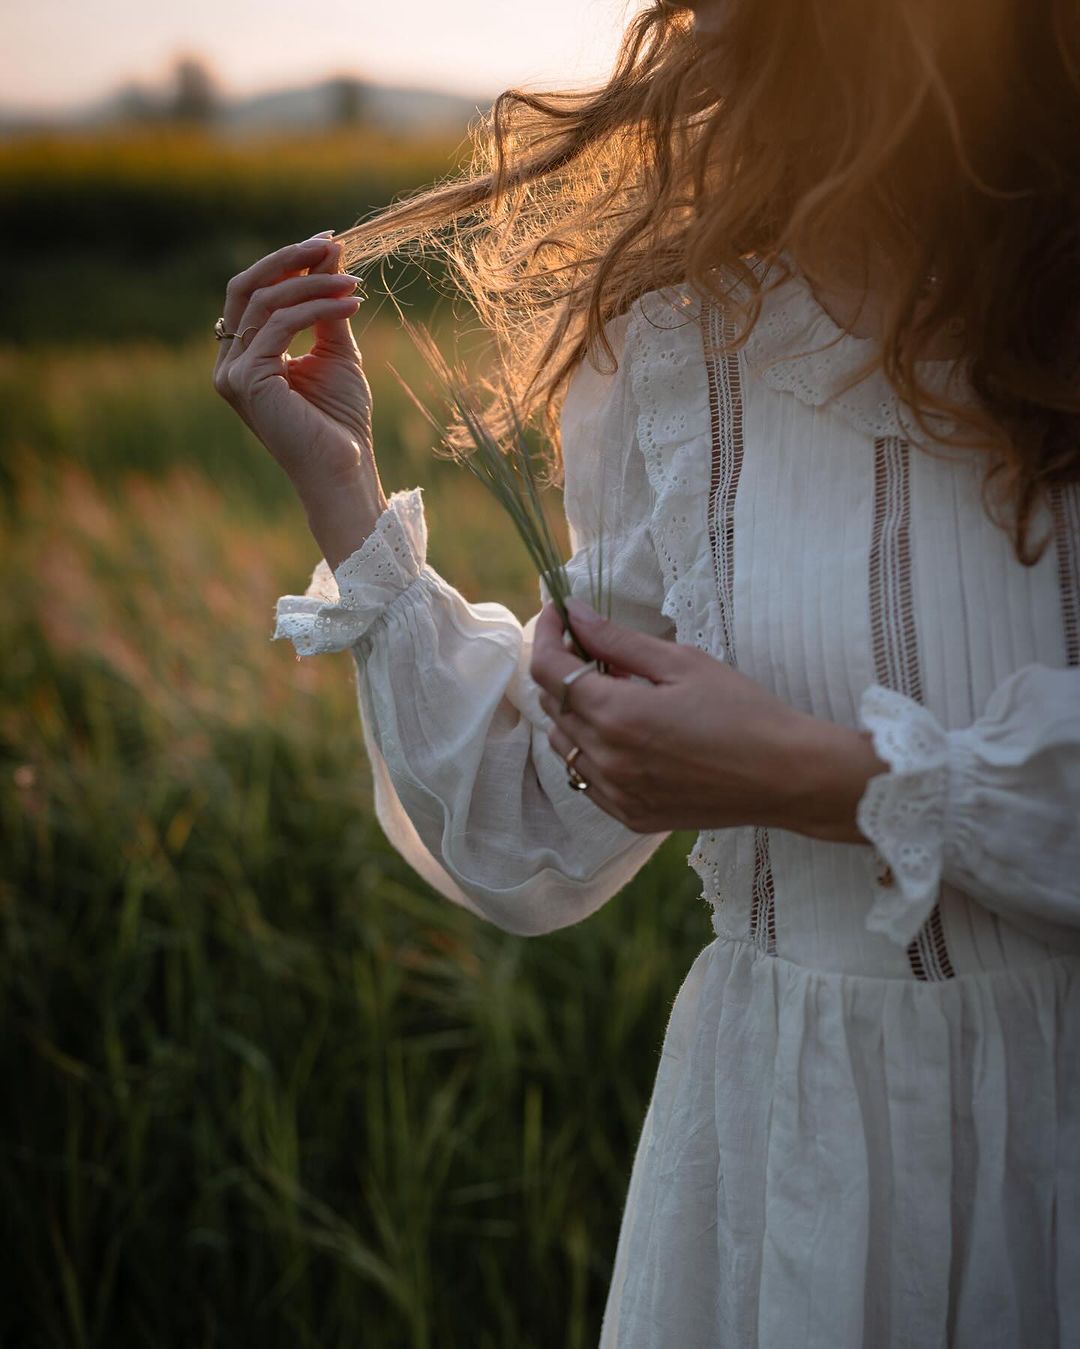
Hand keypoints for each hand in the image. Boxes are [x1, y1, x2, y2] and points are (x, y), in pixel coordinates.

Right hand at [212, 232, 383, 499]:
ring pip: (265, 303)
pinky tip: (351, 305)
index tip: (327, 243)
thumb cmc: (339, 420)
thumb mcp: (335, 352)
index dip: (287, 262)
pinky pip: (279, 326)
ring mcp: (232, 373)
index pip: (254, 293)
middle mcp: (229, 362)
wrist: (343, 469)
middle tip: (330, 243)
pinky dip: (316, 308)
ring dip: (313, 284)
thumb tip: (329, 250)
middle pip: (246, 287)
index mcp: (244, 355)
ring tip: (353, 283)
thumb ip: (327, 305)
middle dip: (289, 260)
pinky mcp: (246, 381)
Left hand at [529, 600, 886, 840]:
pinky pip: (585, 777)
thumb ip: (617, 640)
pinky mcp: (630, 815)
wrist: (786, 775)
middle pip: (551, 706)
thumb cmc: (742, 711)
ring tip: (612, 689)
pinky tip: (624, 731)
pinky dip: (590, 749)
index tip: (557, 615)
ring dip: (573, 711)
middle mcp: (606, 760)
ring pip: (563, 744)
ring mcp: (616, 794)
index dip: (545, 635)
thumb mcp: (681, 662)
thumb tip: (574, 613)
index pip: (549, 670)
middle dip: (560, 669)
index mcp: (616, 716)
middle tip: (588, 646)